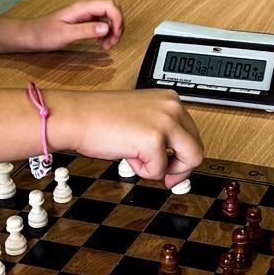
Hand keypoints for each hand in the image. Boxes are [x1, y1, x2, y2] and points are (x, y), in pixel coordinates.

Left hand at [23, 0, 123, 52]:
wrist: (30, 36)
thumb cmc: (43, 34)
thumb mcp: (65, 34)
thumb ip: (86, 30)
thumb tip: (106, 28)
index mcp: (82, 8)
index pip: (109, 6)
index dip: (117, 19)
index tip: (115, 35)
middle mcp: (85, 9)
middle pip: (111, 11)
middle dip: (117, 26)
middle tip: (112, 42)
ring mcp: (84, 16)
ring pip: (107, 19)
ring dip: (112, 31)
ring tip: (106, 46)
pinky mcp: (82, 23)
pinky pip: (100, 25)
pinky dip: (105, 34)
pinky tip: (101, 44)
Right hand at [49, 88, 203, 185]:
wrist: (76, 117)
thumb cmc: (100, 118)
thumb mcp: (141, 117)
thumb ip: (161, 132)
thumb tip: (177, 158)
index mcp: (170, 99)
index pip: (193, 133)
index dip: (182, 154)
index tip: (173, 164)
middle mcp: (172, 107)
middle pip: (197, 147)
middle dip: (181, 167)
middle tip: (166, 176)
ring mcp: (165, 122)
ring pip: (191, 159)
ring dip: (166, 169)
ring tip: (142, 163)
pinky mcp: (154, 140)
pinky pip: (160, 170)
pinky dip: (143, 171)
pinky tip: (127, 155)